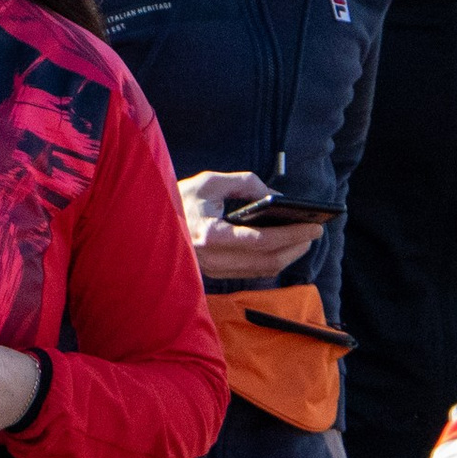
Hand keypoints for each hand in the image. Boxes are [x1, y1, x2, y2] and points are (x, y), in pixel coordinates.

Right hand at [179, 169, 325, 281]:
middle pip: (268, 261)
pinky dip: (269, 262)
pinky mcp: (211, 275)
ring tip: (302, 240)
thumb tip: (275, 196)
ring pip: (261, 271)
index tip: (315, 226)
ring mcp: (211, 271)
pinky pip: (249, 273)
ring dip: (286, 257)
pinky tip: (280, 249)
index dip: (293, 234)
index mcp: (210, 236)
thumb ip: (244, 183)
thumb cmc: (174, 200)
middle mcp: (212, 259)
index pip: (263, 240)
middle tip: (314, 233)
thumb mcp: (208, 182)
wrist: (141, 224)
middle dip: (296, 247)